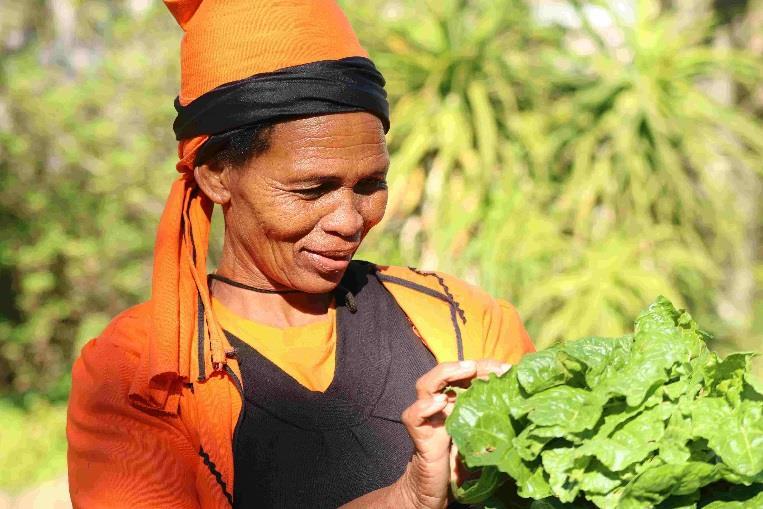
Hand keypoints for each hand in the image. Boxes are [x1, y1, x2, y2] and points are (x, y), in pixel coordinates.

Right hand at [396, 359, 510, 508]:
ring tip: (466, 370)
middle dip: (468, 366)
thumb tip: (526, 413)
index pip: (467, 376)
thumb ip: (497, 426)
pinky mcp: (419, 435)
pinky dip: (424, 407)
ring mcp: (428, 418)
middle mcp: (441, 405)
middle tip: (491, 367)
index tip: (508, 368)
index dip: (485, 368)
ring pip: (425, 385)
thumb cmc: (462, 466)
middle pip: (446, 374)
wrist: (436, 490)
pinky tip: (439, 402)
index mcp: (457, 403)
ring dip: (446, 373)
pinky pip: (414, 416)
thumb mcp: (485, 440)